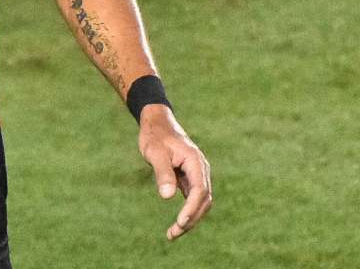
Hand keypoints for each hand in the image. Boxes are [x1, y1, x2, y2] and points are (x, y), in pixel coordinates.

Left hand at [137, 105, 211, 240]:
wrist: (157, 124)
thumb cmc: (155, 136)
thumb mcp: (155, 153)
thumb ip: (162, 173)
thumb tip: (167, 197)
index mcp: (196, 162)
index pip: (200, 190)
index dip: (191, 208)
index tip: (180, 222)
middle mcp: (201, 170)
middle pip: (204, 200)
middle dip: (191, 218)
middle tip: (173, 233)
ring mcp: (197, 175)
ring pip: (200, 202)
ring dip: (190, 219)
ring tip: (172, 233)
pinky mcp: (190, 179)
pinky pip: (193, 199)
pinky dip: (187, 212)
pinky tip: (177, 224)